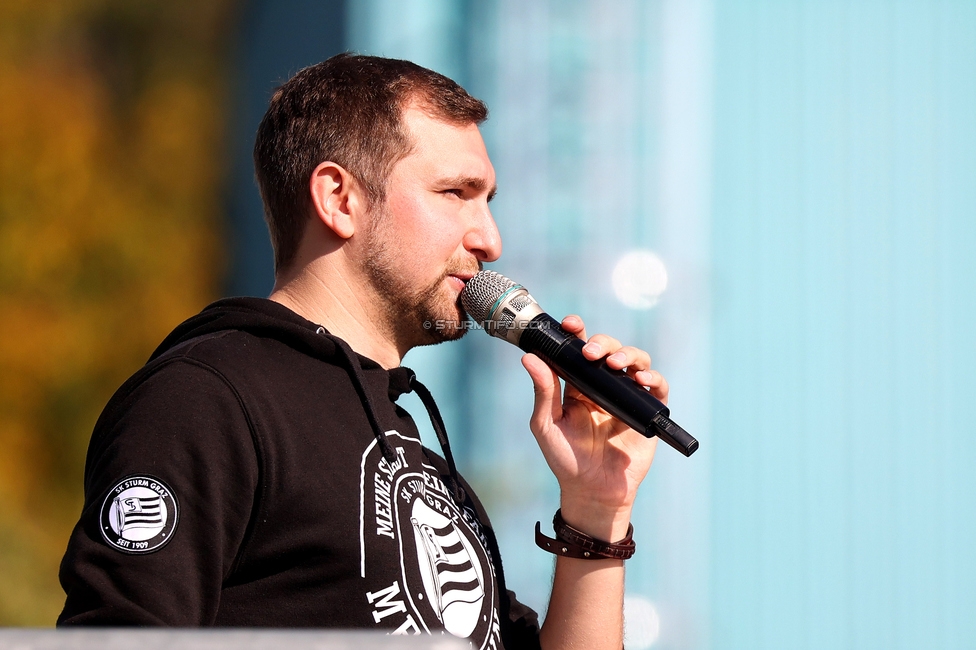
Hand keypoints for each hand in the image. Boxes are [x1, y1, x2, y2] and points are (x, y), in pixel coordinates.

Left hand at [521, 315, 667, 540]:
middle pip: (609, 349)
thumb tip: (530, 358)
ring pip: (634, 361)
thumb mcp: (547, 425)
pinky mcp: (647, 411)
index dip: (578, 332)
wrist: (593, 491)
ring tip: (615, 364)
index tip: (572, 324)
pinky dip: (652, 377)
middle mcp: (604, 386)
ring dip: (627, 354)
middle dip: (602, 342)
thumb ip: (543, 392)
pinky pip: (657, 386)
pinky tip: (640, 380)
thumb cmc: (566, 459)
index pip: (579, 350)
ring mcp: (627, 397)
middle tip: (590, 352)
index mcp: (578, 385)